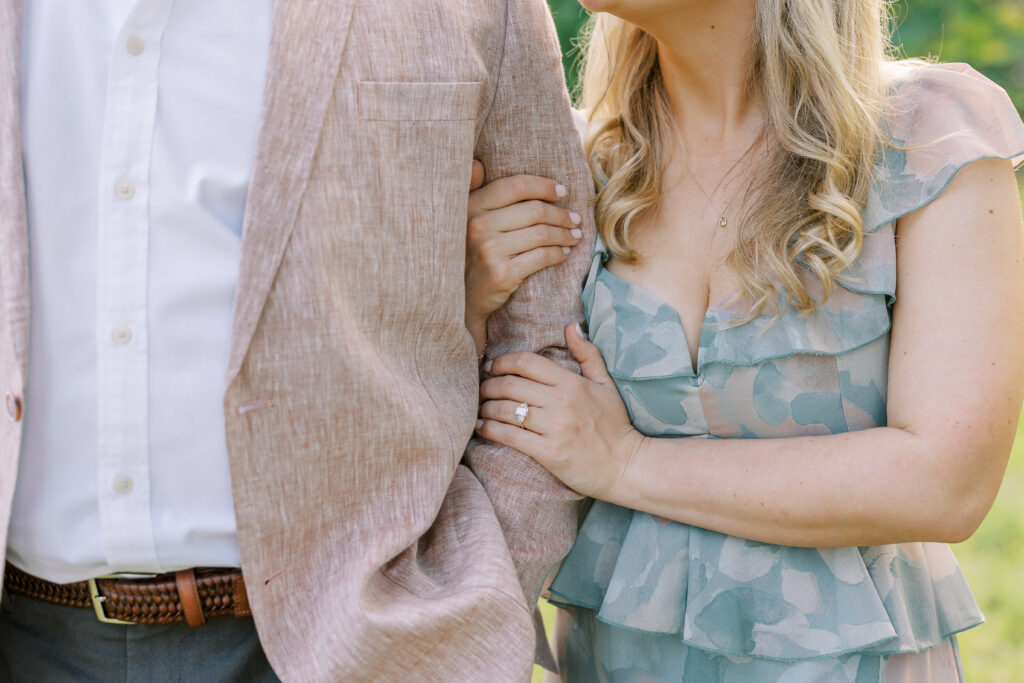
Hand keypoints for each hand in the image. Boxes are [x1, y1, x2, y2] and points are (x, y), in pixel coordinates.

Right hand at [465, 161, 583, 352]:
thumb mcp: (462, 221)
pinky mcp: (502, 273)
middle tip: (575, 219)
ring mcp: (489, 250)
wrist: (460, 300)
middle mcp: (478, 225)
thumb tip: (477, 164)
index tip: (562, 192)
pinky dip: (558, 253)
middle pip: (534, 210)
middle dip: (561, 214)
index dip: (543, 186)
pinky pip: (542, 257)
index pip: (515, 186)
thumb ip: (471, 191)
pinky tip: (564, 253)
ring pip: (542, 233)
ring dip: (565, 233)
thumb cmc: (467, 256)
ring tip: (574, 235)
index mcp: (471, 206)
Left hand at [476, 323, 646, 499]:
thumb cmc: (615, 425)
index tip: (491, 368)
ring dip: (486, 408)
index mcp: (572, 383)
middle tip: (480, 389)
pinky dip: (490, 430)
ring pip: (506, 410)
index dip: (501, 362)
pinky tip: (482, 428)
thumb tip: (571, 326)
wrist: (627, 466)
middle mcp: (562, 402)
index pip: (526, 362)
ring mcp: (555, 428)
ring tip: (480, 409)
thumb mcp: (606, 385)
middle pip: (509, 385)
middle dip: (487, 386)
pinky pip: (509, 436)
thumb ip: (588, 354)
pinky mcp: (549, 453)